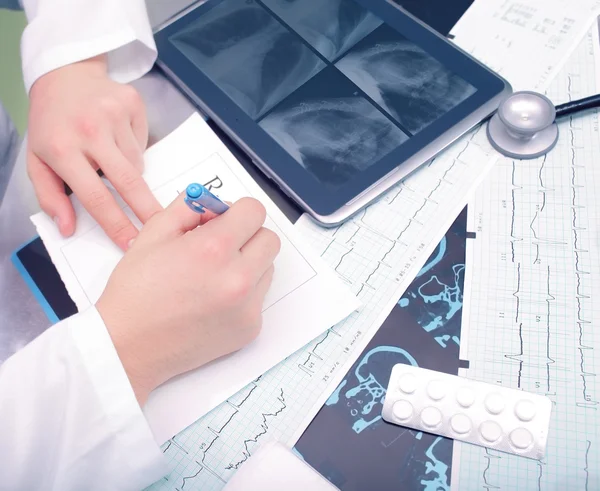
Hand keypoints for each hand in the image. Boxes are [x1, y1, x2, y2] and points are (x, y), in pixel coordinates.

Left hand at [27, 54, 160, 249]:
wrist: (65, 74)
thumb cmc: (51, 124)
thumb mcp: (37, 160)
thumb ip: (50, 196)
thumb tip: (68, 228)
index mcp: (62, 149)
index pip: (95, 196)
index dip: (115, 224)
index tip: (131, 243)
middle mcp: (89, 130)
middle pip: (128, 181)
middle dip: (146, 209)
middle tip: (160, 226)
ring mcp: (113, 114)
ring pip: (136, 162)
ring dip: (129, 171)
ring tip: (110, 158)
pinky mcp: (132, 104)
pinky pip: (142, 143)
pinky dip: (133, 149)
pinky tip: (117, 137)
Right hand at [96, 195, 280, 405]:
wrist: (129, 346)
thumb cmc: (136, 291)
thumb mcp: (154, 233)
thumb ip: (191, 208)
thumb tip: (217, 204)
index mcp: (214, 249)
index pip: (255, 211)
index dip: (237, 211)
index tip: (224, 220)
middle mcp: (238, 278)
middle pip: (269, 239)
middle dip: (248, 235)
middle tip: (221, 245)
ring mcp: (247, 307)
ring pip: (267, 267)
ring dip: (248, 263)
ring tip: (213, 275)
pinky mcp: (250, 328)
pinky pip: (259, 296)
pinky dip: (243, 292)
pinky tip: (212, 299)